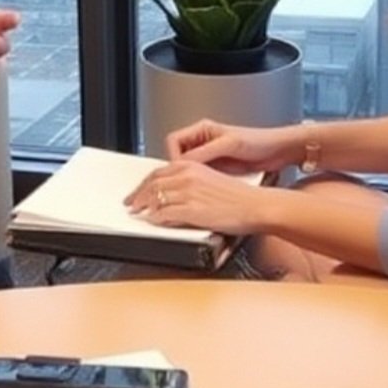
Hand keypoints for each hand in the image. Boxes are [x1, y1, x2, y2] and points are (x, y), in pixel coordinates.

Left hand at [124, 161, 269, 236]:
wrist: (255, 205)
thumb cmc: (240, 197)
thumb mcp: (211, 180)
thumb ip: (191, 183)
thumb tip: (174, 193)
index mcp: (192, 166)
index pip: (159, 172)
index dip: (144, 183)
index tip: (138, 191)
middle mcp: (188, 175)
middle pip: (152, 183)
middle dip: (138, 194)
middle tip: (131, 203)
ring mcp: (189, 192)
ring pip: (155, 197)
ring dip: (143, 206)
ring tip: (139, 213)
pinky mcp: (192, 209)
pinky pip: (165, 213)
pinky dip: (156, 218)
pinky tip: (154, 221)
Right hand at [165, 118, 308, 174]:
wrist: (278, 151)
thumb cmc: (259, 140)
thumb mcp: (229, 144)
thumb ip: (205, 151)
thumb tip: (185, 162)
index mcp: (203, 129)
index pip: (174, 141)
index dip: (172, 155)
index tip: (177, 169)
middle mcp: (204, 141)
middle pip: (177, 155)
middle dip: (176, 168)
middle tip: (178, 181)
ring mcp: (210, 156)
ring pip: (187, 168)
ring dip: (187, 177)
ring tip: (191, 186)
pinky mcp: (217, 169)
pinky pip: (200, 176)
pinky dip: (198, 183)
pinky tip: (204, 188)